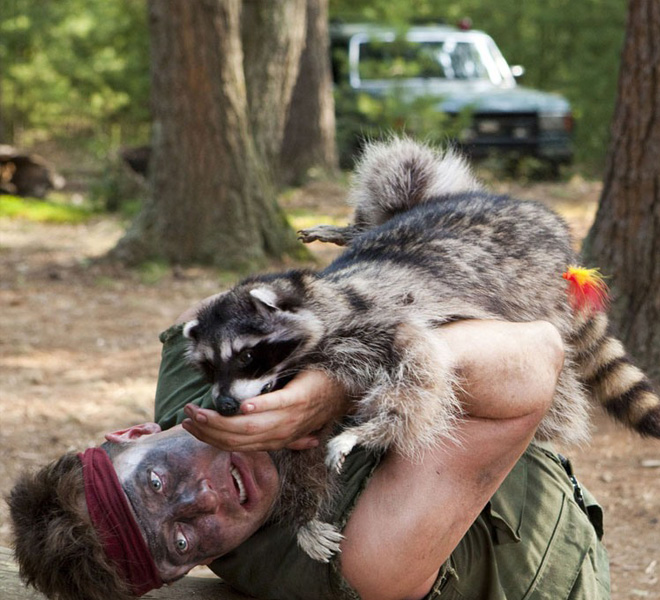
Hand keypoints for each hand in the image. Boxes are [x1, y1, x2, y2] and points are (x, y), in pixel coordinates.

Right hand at [181, 370, 350, 451]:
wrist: (345, 391)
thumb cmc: (316, 402)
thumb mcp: (295, 421)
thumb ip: (281, 430)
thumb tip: (264, 431)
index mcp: (275, 439)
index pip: (235, 444)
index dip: (210, 437)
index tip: (188, 425)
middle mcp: (280, 434)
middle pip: (236, 438)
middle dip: (208, 429)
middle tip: (186, 415)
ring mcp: (290, 418)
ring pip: (248, 427)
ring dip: (221, 420)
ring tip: (199, 410)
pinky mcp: (299, 399)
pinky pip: (276, 407)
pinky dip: (258, 408)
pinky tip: (241, 406)